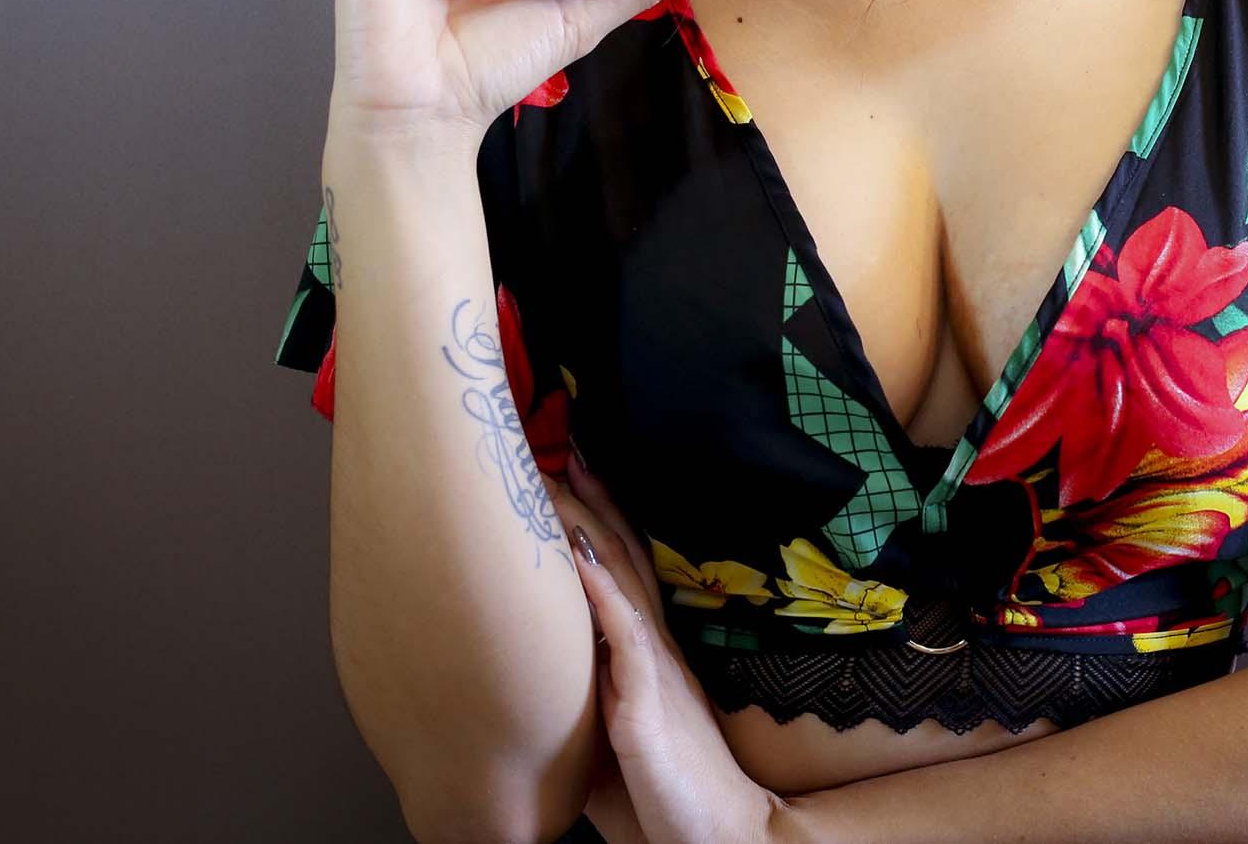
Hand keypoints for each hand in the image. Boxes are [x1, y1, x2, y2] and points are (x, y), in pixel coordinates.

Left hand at [544, 452, 795, 843]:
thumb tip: (531, 696)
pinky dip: (598, 589)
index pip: (620, 573)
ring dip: (588, 524)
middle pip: (622, 558)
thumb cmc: (663, 800)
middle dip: (592, 500)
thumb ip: (580, 711)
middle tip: (564, 444)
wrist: (717, 837)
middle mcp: (653, 651)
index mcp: (646, 659)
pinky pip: (623, 635)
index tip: (571, 472)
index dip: (598, 521)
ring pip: (619, 580)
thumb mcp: (611, 745)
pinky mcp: (648, 704)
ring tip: (563, 472)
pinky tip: (577, 555)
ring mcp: (654, 671)